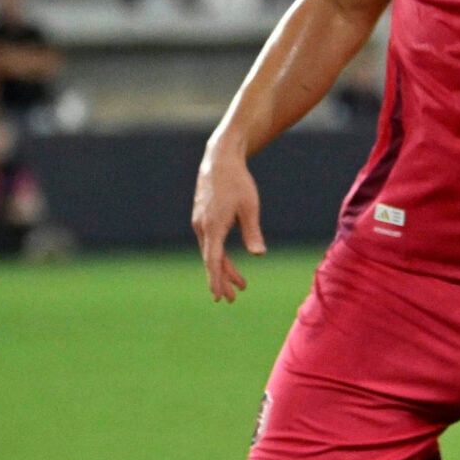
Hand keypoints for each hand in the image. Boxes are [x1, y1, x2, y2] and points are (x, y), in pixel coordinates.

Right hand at [193, 148, 265, 300]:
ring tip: (240, 285)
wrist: (220, 161)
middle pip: (211, 260)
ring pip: (211, 252)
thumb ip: (252, 232)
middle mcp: (202, 226)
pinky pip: (211, 243)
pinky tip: (228, 264)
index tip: (219, 296)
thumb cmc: (238, 182)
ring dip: (224, 269)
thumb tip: (259, 254)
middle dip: (222, 280)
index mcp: (213, 226)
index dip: (216, 279)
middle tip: (233, 299)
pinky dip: (220, 255)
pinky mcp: (203, 218)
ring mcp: (200, 223)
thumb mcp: (249, 207)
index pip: (213, 259)